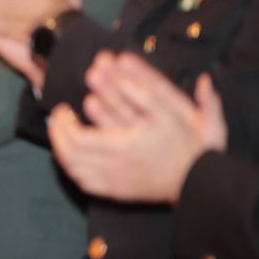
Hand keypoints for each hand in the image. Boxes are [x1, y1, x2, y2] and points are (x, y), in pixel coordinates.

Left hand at [47, 52, 226, 203]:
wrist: (200, 182)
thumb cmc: (188, 147)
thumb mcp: (173, 113)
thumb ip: (149, 91)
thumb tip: (128, 66)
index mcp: (123, 147)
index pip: (78, 139)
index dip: (63, 124)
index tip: (63, 108)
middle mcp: (115, 168)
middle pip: (70, 155)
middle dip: (57, 134)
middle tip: (57, 118)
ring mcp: (116, 183)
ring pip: (74, 170)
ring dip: (62, 150)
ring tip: (61, 133)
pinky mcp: (119, 193)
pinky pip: (86, 184)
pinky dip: (73, 169)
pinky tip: (72, 157)